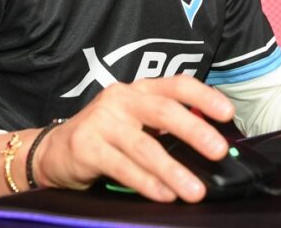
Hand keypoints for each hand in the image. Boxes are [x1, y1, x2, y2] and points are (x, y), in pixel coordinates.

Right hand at [32, 76, 233, 202]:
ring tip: (195, 190)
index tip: (228, 114)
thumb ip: (166, 127)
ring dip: (173, 170)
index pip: (177, 85)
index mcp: (139, 89)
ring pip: (144, 146)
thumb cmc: (106, 136)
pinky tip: (164, 194)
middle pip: (164, 111)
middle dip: (195, 131)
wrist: (52, 151)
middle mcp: (121, 99)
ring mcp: (101, 121)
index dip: (204, 97)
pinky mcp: (86, 147)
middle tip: (219, 151)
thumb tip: (211, 145)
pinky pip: (122, 167)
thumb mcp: (136, 122)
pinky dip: (146, 182)